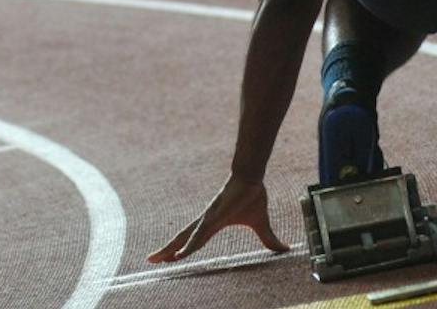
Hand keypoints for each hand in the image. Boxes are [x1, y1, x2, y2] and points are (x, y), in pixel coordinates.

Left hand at [147, 174, 287, 263]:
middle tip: (151, 259)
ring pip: (186, 237)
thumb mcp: (262, 224)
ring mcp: (208, 218)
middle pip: (182, 238)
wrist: (253, 176)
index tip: (169, 258)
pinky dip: (189, 244)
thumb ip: (269, 240)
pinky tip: (180, 253)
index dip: (181, 248)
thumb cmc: (253, 196)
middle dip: (167, 250)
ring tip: (159, 259)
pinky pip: (199, 234)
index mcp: (213, 224)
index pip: (193, 240)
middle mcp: (206, 222)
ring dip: (172, 248)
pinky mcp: (213, 216)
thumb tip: (285, 250)